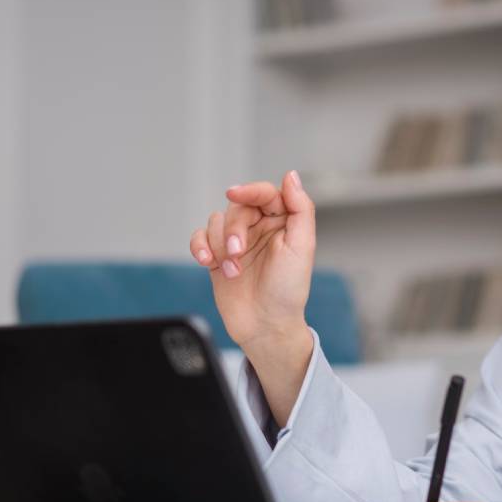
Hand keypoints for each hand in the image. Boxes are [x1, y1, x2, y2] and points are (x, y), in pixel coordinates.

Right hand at [189, 171, 314, 353]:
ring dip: (219, 244)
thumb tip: (291, 175)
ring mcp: (237, 242)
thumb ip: (300, 209)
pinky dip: (199, 246)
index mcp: (284, 223)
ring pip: (216, 221)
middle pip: (237, 208)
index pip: (265, 193)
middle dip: (234, 229)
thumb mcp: (302, 248)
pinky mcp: (217, 256)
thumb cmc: (288, 290)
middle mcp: (260, 228)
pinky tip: (206, 262)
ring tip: (232, 270)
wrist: (266, 326)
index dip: (250, 190)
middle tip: (238, 254)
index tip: (235, 193)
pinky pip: (200, 238)